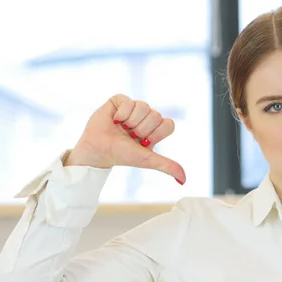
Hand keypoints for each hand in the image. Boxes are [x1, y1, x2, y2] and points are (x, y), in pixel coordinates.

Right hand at [66, 94, 185, 184]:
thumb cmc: (122, 156)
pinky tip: (115, 121)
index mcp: (155, 129)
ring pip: (143, 106)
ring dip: (131, 121)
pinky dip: (121, 113)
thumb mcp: (147, 161)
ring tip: (122, 128)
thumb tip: (184, 181)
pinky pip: (129, 101)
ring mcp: (134, 108)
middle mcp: (146, 117)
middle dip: (142, 129)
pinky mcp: (120, 101)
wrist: (98, 151)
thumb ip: (167, 166)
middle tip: (130, 136)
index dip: (156, 134)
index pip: (168, 124)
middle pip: (156, 115)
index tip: (144, 142)